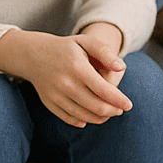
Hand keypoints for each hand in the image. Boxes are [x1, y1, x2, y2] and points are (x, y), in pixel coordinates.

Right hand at [0, 23, 130, 127]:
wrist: (33, 55)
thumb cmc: (67, 48)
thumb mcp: (86, 42)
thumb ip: (106, 52)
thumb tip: (122, 68)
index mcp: (77, 67)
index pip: (104, 90)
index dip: (119, 100)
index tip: (128, 104)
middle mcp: (65, 84)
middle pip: (96, 107)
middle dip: (112, 111)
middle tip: (120, 110)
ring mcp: (56, 96)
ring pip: (85, 117)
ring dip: (101, 118)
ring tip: (109, 112)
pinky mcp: (50, 104)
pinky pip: (71, 119)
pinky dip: (84, 121)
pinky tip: (92, 115)